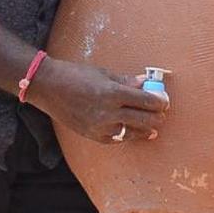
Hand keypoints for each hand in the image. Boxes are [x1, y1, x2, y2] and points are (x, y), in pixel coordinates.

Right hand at [27, 57, 169, 143]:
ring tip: (153, 124)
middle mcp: (109, 113)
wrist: (49, 88)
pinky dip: (129, 133)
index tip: (164, 100)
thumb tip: (147, 83)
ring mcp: (101, 127)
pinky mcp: (94, 136)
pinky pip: (119, 138)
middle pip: (146, 119)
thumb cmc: (77, 75)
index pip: (147, 101)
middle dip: (158, 116)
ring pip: (135, 132)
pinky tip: (136, 130)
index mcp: (113, 93)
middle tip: (161, 112)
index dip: (160, 102)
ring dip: (147, 128)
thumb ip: (128, 81)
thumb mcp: (105, 74)